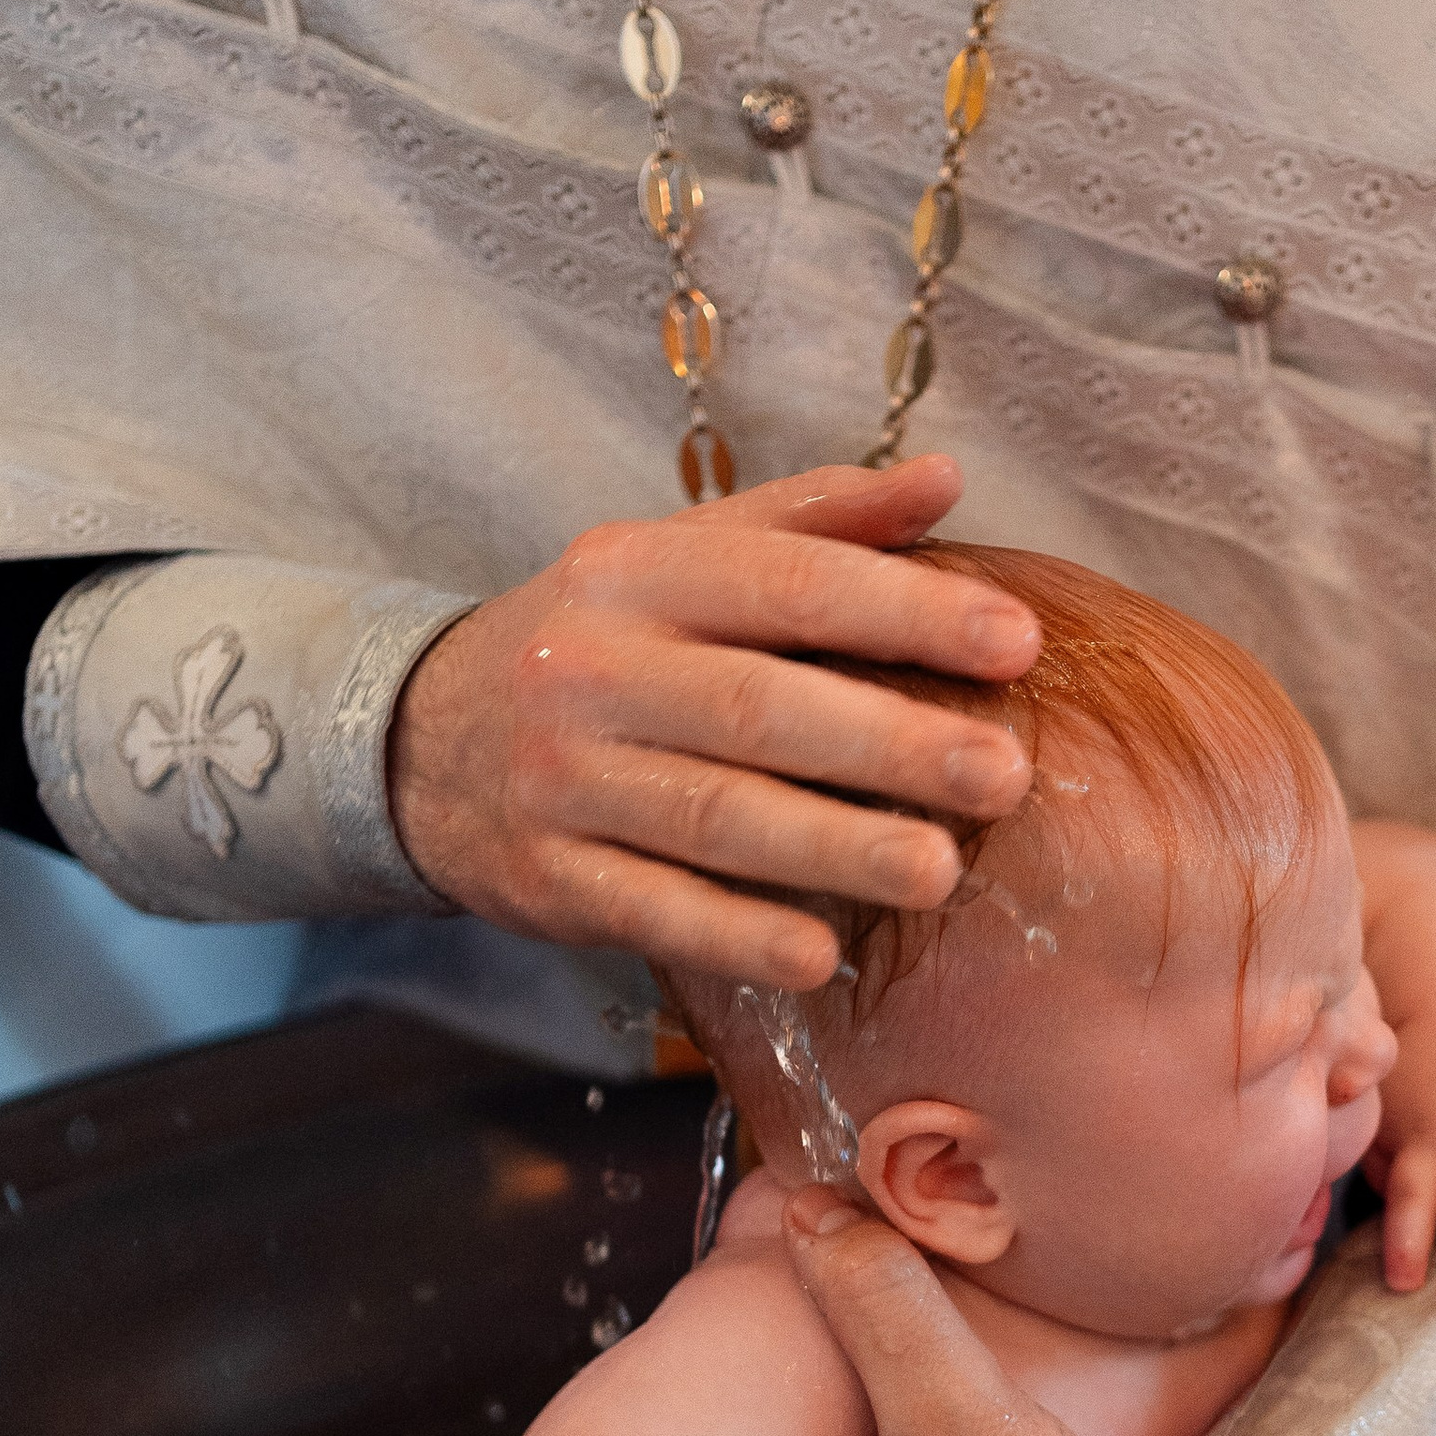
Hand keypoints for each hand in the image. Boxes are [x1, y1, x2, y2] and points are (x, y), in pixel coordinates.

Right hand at [386, 458, 1040, 992]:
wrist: (419, 741)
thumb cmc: (603, 645)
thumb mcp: (682, 558)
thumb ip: (816, 521)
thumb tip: (945, 476)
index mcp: (639, 574)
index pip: (789, 584)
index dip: (906, 610)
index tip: (1016, 641)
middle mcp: (593, 669)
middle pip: (760, 708)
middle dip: (890, 743)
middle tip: (1004, 775)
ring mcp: (565, 781)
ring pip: (716, 818)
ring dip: (834, 849)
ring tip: (938, 872)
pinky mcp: (550, 880)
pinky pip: (656, 912)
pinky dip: (738, 938)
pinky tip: (820, 958)